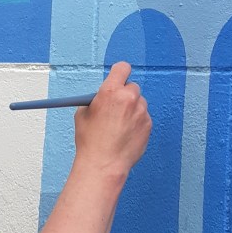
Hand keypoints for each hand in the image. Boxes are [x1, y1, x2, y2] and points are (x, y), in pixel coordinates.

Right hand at [73, 62, 151, 178]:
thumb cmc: (90, 141)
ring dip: (133, 109)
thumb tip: (103, 96)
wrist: (104, 164)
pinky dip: (137, 122)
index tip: (119, 78)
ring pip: (139, 103)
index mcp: (110, 91)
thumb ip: (96, 99)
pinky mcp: (148, 124)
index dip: (120, 73)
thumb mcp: (83, 114)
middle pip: (132, 87)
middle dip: (125, 95)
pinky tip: (126, 134)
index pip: (122, 68)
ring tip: (120, 125)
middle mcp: (128, 98)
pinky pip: (144, 117)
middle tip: (117, 107)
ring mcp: (141, 112)